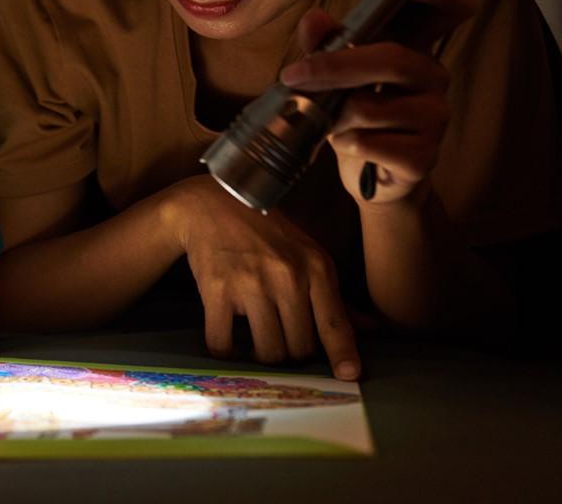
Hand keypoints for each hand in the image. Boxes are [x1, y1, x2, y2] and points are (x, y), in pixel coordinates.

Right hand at [168, 175, 359, 379]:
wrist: (212, 205)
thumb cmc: (266, 232)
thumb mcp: (308, 253)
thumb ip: (335, 295)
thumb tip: (369, 329)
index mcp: (315, 268)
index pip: (334, 322)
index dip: (342, 354)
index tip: (349, 376)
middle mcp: (287, 277)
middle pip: (299, 348)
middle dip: (292, 358)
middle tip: (282, 348)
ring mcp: (250, 284)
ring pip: (267, 351)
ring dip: (261, 358)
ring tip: (256, 347)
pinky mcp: (217, 291)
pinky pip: (223, 342)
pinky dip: (225, 353)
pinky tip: (227, 346)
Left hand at [280, 0, 481, 205]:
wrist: (371, 177)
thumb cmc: (356, 116)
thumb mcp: (336, 78)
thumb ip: (325, 46)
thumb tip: (315, 18)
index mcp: (416, 49)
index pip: (454, 9)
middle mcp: (434, 78)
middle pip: (392, 59)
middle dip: (335, 67)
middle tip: (294, 77)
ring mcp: (435, 118)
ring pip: (371, 106)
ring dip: (334, 116)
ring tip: (329, 122)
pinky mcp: (423, 156)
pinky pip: (370, 143)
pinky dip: (345, 144)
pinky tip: (348, 145)